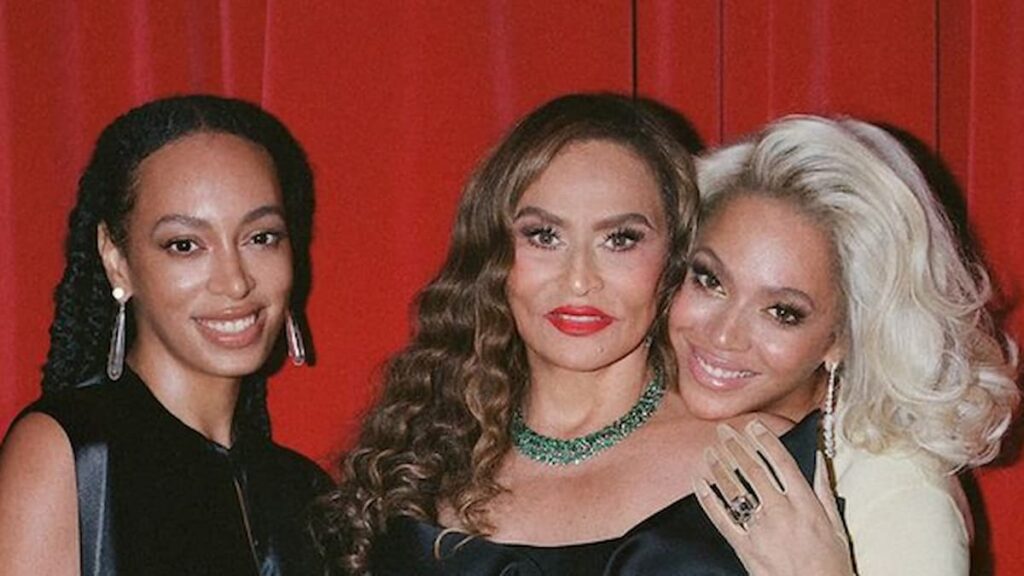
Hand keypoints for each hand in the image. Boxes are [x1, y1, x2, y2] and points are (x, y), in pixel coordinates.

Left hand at [693, 419, 854, 575]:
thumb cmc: (830, 564)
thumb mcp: (836, 525)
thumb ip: (824, 489)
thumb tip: (818, 456)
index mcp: (805, 504)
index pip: (781, 462)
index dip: (765, 440)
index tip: (753, 425)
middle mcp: (781, 512)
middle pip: (753, 470)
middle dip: (736, 446)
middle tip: (723, 430)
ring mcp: (760, 530)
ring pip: (735, 489)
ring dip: (719, 466)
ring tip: (709, 450)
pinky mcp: (745, 547)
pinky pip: (721, 519)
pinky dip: (708, 498)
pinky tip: (699, 482)